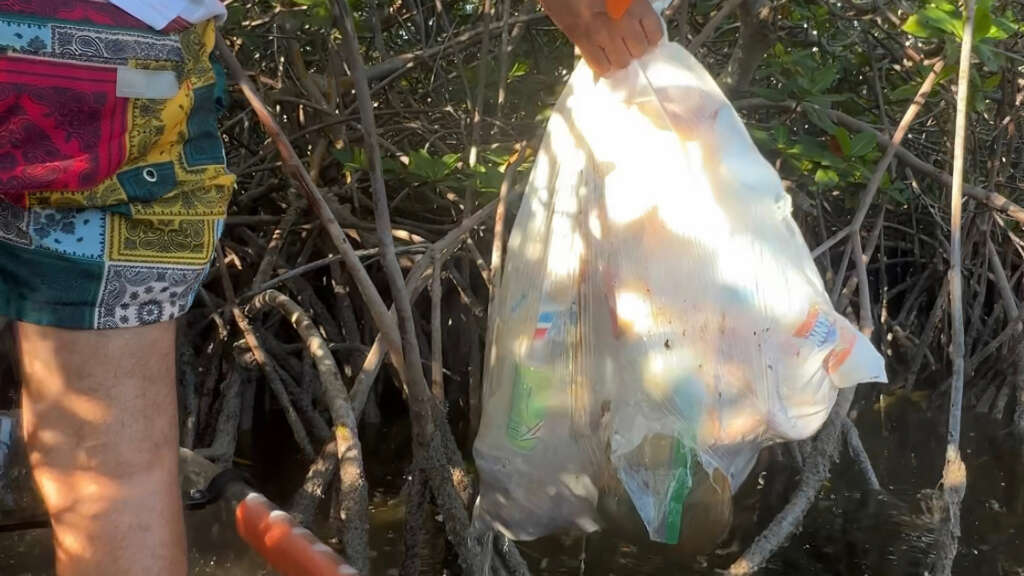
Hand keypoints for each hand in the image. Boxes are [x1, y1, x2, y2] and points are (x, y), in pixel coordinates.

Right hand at [542, 0, 662, 75]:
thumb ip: (634, 5)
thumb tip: (641, 23)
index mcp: (636, 4)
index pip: (655, 34)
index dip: (650, 38)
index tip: (644, 37)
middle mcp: (624, 21)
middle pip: (639, 51)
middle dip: (633, 49)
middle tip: (625, 43)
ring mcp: (604, 34)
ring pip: (621, 62)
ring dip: (618, 58)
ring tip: (611, 50)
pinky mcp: (584, 42)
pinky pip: (601, 67)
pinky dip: (603, 66)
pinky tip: (600, 57)